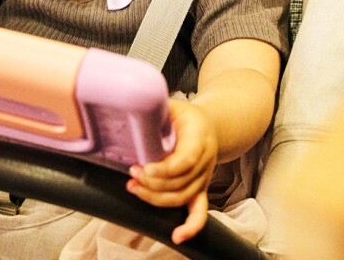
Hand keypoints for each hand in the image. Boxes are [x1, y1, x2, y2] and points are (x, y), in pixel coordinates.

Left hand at [126, 99, 218, 244]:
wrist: (212, 126)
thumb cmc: (187, 116)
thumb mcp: (174, 106)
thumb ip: (156, 110)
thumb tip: (132, 110)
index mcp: (199, 139)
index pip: (184, 161)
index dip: (163, 169)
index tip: (142, 167)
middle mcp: (205, 162)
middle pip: (180, 183)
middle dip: (152, 184)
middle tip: (131, 174)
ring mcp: (203, 178)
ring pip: (182, 198)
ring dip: (156, 198)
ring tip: (134, 187)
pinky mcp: (200, 190)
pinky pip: (200, 212)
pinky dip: (191, 227)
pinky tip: (177, 237)